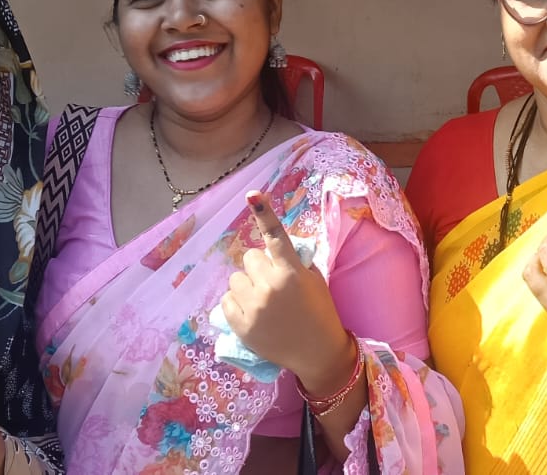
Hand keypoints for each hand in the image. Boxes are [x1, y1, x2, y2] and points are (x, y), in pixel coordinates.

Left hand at [221, 192, 352, 391]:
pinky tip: (253, 314)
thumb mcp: (315, 281)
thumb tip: (274, 246)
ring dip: (247, 285)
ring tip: (262, 301)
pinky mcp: (240, 324)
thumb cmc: (320, 313)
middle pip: (250, 257)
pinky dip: (237, 304)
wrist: (317, 352)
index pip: (276, 236)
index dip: (264, 213)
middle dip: (259, 267)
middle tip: (272, 283)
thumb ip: (295, 262)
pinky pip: (226, 300)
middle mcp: (270, 287)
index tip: (252, 194)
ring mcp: (253, 306)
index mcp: (292, 273)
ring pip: (235, 278)